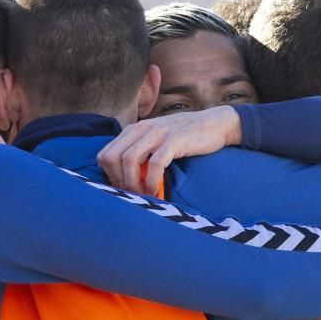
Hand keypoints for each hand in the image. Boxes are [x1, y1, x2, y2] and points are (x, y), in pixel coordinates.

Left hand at [97, 105, 240, 194]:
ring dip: (133, 183)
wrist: (215, 124)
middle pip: (112, 157)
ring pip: (129, 160)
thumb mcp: (157, 140)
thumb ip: (141, 151)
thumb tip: (125, 178)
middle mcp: (142, 129)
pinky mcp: (174, 140)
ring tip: (143, 195)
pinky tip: (156, 191)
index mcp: (135, 130)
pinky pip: (155, 164)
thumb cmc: (185, 137)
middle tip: (130, 194)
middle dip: (117, 180)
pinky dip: (152, 181)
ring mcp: (158, 133)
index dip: (109, 175)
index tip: (121, 189)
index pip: (105, 154)